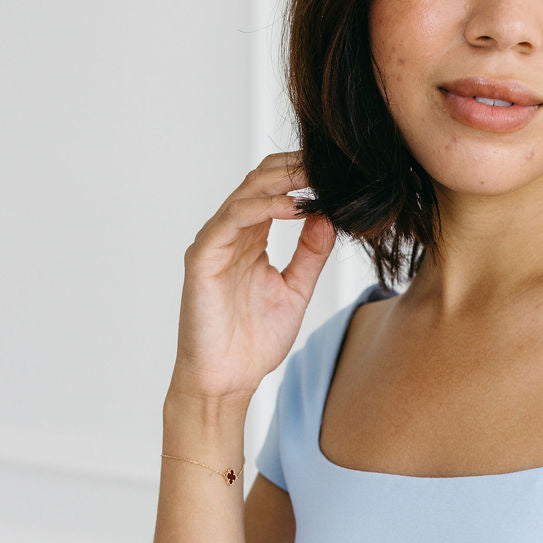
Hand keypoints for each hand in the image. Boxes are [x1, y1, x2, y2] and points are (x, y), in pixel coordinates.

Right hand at [168, 152, 336, 403]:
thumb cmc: (253, 342)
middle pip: (260, 181)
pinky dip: (264, 208)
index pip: (275, 190)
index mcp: (250, 240)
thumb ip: (310, 254)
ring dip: (284, 181)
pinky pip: (233, 220)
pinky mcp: (203, 257)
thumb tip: (329, 217)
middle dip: (296, 168)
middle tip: (332, 162)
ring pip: (247, 193)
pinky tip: (294, 206)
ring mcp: (214, 243)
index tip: (339, 170)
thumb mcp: (295, 290)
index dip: (303, 175)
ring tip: (317, 176)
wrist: (227, 380)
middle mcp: (230, 235)